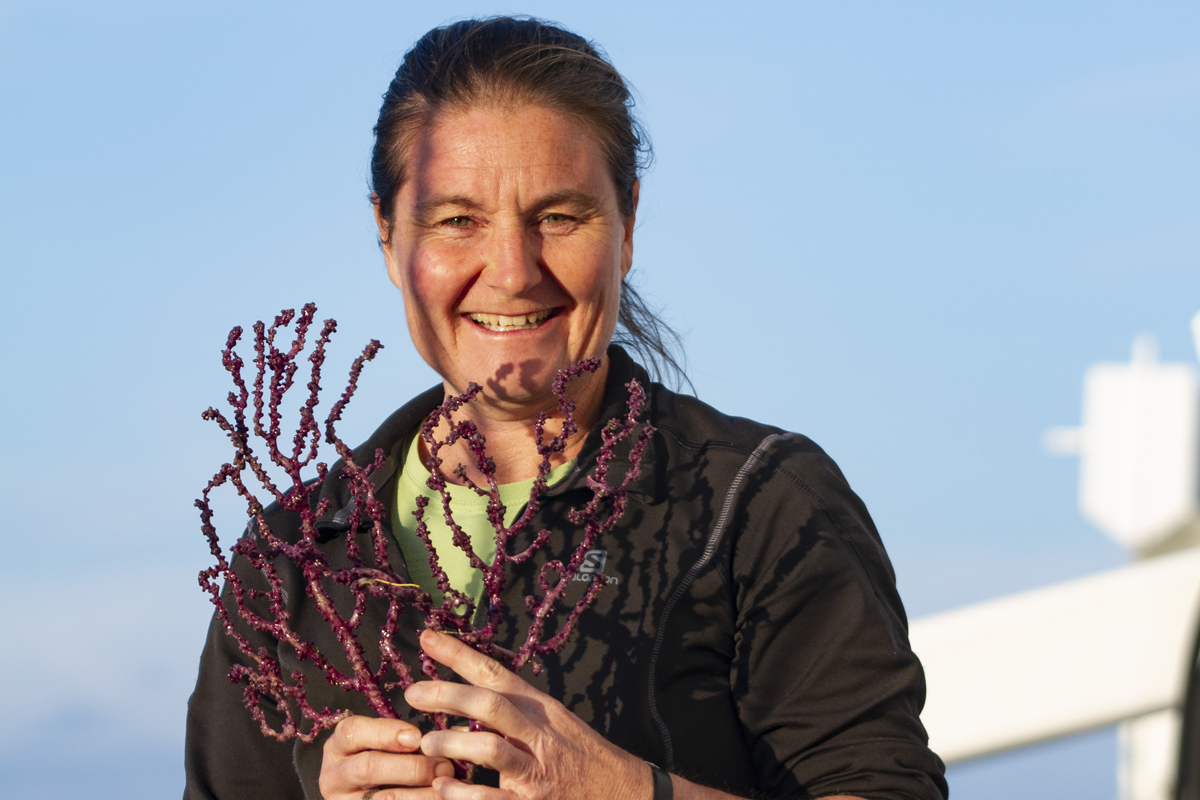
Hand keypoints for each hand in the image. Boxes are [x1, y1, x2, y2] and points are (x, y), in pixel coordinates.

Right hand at [318, 714, 456, 799]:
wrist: (367, 796)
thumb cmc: (385, 763)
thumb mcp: (383, 746)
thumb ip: (406, 737)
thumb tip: (453, 732)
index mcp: (339, 747)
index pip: (353, 732)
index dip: (386, 732)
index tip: (417, 737)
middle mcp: (334, 777)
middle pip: (368, 767)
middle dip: (411, 767)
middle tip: (444, 766)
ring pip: (383, 798)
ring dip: (419, 794)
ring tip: (446, 787)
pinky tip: (442, 799)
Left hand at [405, 629, 651, 799]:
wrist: (621, 792)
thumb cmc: (578, 754)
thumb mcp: (551, 720)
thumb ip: (513, 706)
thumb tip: (468, 691)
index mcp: (538, 708)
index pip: (495, 673)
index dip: (458, 654)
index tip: (426, 638)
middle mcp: (537, 733)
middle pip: (489, 704)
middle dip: (447, 695)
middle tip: (413, 693)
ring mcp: (536, 770)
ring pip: (490, 748)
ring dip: (452, 744)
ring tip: (426, 744)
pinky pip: (492, 799)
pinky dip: (463, 795)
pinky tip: (442, 790)